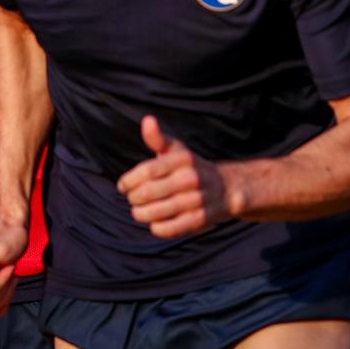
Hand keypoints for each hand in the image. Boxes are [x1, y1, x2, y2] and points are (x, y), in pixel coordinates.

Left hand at [117, 115, 233, 238]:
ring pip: (156, 212)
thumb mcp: (176, 150)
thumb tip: (147, 120)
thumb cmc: (191, 168)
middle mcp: (191, 178)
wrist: (227, 188)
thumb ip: (157, 138)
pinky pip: (170, 229)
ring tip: (138, 212)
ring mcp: (197, 200)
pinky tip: (154, 223)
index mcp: (183, 159)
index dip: (129, 181)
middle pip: (148, 193)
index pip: (147, 171)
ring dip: (141, 214)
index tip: (123, 186)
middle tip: (132, 199)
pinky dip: (157, 228)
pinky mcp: (200, 220)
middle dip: (134, 198)